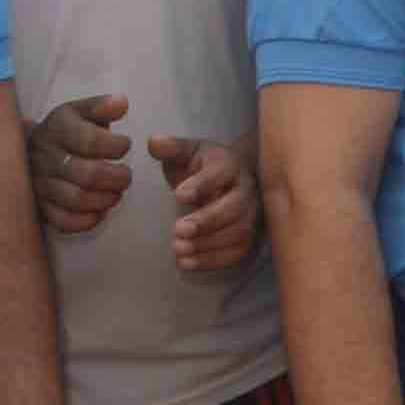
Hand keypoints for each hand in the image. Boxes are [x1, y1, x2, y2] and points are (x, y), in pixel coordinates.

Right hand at [28, 93, 134, 234]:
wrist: (29, 151)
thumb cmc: (68, 130)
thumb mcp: (81, 112)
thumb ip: (102, 107)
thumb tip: (122, 103)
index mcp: (56, 129)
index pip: (90, 140)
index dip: (116, 146)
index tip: (125, 145)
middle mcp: (44, 156)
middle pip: (87, 174)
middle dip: (117, 178)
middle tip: (126, 176)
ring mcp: (39, 183)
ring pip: (76, 199)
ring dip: (105, 199)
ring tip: (115, 193)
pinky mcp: (39, 206)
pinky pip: (63, 221)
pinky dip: (87, 220)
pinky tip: (99, 211)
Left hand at [151, 134, 259, 274]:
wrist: (234, 176)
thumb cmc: (203, 164)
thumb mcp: (187, 151)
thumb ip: (170, 148)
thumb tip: (154, 141)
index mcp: (229, 164)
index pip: (220, 173)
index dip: (202, 185)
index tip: (178, 195)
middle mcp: (246, 189)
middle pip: (235, 207)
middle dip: (207, 220)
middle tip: (177, 230)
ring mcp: (251, 214)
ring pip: (238, 232)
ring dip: (208, 244)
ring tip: (178, 250)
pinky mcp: (248, 235)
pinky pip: (237, 252)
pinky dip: (213, 260)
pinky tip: (186, 263)